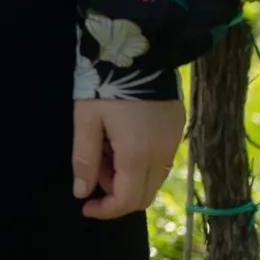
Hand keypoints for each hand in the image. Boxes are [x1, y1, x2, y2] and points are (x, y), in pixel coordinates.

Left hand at [73, 93, 185, 216]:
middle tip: (92, 164)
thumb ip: (84, 158)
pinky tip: (119, 135)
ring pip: (151, 178)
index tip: (85, 206)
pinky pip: (159, 160)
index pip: (128, 200)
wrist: (139, 49)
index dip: (106, 210)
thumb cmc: (105, 82)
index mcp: (139, 154)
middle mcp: (163, 154)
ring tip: (103, 143)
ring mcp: (173, 142)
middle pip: (143, 195)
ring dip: (126, 174)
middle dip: (114, 191)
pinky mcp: (177, 129)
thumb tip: (82, 192)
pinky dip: (138, 160)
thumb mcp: (86, 119)